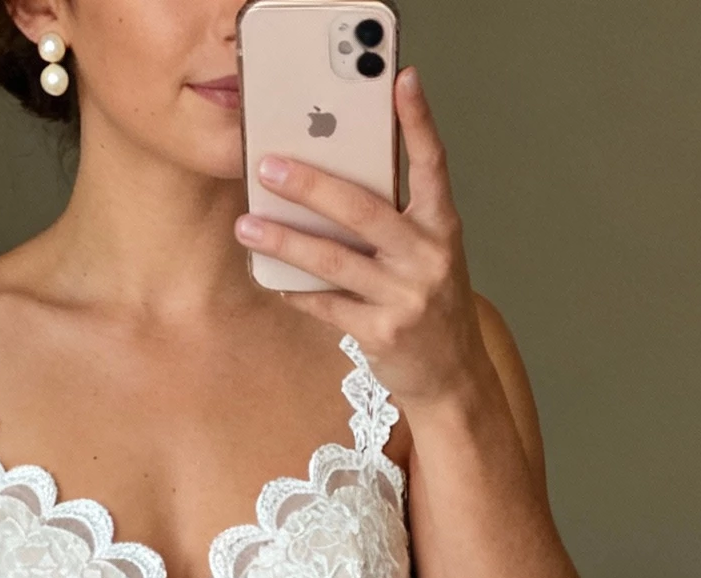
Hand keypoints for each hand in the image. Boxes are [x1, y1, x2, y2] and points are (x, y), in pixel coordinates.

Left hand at [234, 66, 486, 416]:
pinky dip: (297, 290)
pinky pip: (327, 305)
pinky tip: (273, 277)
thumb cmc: (431, 303)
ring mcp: (405, 297)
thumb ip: (394, 218)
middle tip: (269, 167)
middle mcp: (427, 257)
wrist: (451, 375)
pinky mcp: (382, 333)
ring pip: (334, 260)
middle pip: (362, 210)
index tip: (400, 80)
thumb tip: (331, 182)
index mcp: (442, 226)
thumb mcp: (428, 252)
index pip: (432, 164)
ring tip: (249, 226)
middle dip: (310, 185)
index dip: (419, 120)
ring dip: (285, 241)